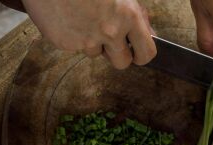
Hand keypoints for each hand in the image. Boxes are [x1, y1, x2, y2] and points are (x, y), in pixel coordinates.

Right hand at [22, 0, 155, 68]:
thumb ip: (136, 13)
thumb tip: (147, 32)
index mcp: (128, 16)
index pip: (146, 53)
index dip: (141, 54)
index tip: (136, 52)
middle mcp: (109, 32)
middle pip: (122, 63)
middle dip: (118, 54)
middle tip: (110, 39)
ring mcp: (86, 40)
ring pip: (95, 53)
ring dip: (93, 42)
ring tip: (84, 18)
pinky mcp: (65, 44)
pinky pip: (75, 47)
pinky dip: (74, 36)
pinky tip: (70, 17)